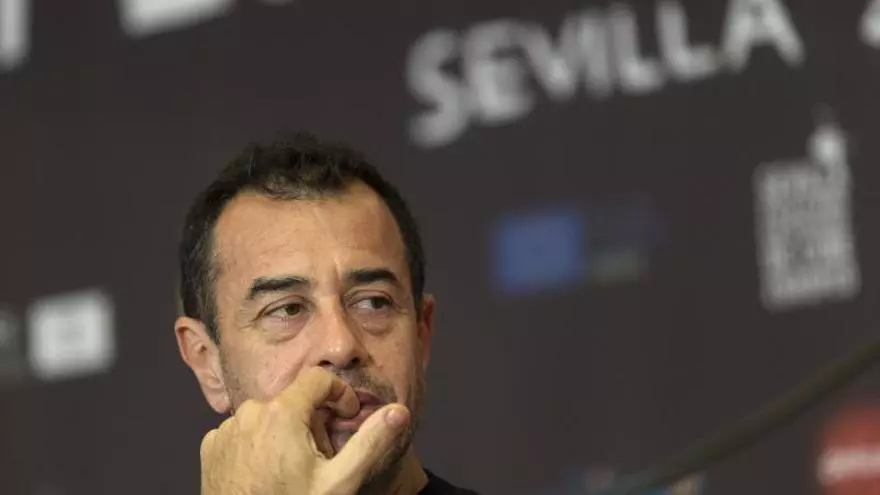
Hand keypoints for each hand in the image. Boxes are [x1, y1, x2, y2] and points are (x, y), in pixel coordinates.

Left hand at [199, 367, 410, 494]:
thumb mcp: (340, 481)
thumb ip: (371, 441)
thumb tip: (399, 412)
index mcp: (281, 413)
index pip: (318, 379)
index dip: (339, 395)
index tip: (346, 416)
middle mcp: (249, 413)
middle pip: (294, 401)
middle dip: (312, 421)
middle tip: (320, 458)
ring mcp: (226, 430)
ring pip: (268, 416)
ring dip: (285, 433)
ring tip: (292, 470)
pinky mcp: (211, 447)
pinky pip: (244, 433)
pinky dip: (259, 445)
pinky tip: (267, 473)